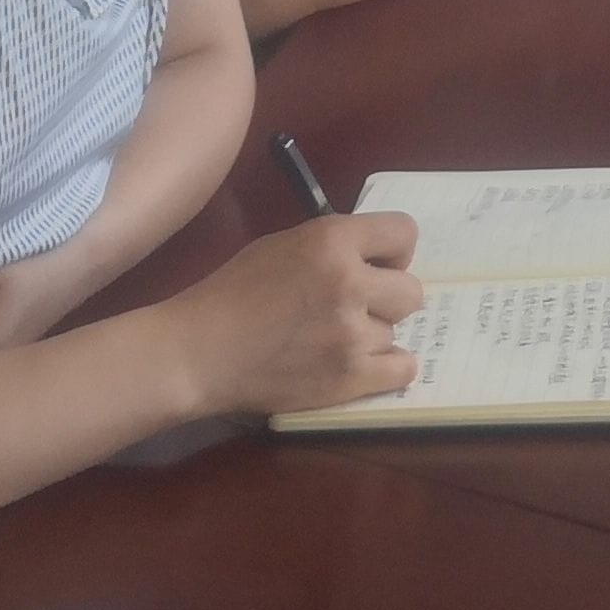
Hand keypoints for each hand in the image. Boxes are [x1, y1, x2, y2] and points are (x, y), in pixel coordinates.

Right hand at [177, 211, 421, 418]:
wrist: (199, 352)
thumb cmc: (231, 294)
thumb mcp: (283, 246)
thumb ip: (332, 247)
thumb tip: (372, 257)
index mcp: (331, 241)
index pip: (405, 232)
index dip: (394, 251)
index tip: (376, 265)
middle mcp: (349, 283)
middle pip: (411, 290)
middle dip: (386, 298)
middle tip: (355, 308)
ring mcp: (352, 334)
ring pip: (397, 332)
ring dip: (371, 336)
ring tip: (333, 341)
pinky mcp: (349, 377)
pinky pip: (402, 369)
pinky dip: (386, 368)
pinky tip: (361, 364)